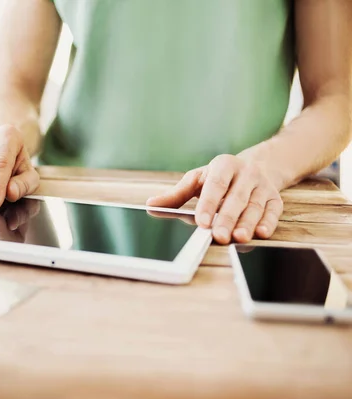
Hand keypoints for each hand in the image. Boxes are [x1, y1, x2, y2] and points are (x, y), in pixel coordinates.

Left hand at [146, 154, 283, 243]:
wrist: (256, 167)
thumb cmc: (219, 178)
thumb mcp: (197, 180)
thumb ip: (176, 194)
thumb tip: (151, 205)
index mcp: (224, 165)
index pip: (215, 185)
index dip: (209, 204)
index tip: (201, 222)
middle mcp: (246, 173)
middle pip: (236, 199)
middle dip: (227, 218)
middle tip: (217, 236)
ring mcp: (263, 185)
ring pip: (255, 206)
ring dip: (247, 223)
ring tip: (238, 238)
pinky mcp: (275, 198)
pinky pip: (274, 211)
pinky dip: (268, 222)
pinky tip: (260, 233)